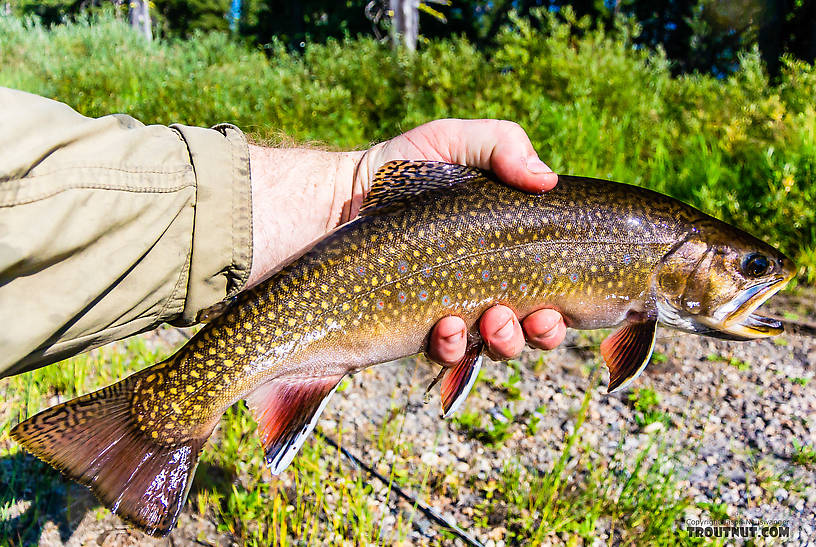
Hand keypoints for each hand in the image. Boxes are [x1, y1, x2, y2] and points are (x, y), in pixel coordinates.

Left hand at [246, 119, 566, 362]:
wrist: (334, 203)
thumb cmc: (397, 172)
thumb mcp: (449, 140)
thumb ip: (500, 144)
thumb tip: (547, 179)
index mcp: (504, 251)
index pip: (551, 286)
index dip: (564, 304)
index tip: (560, 304)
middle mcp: (486, 287)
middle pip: (533, 327)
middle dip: (542, 332)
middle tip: (535, 317)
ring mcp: (453, 312)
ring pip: (496, 346)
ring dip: (506, 341)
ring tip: (494, 321)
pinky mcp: (417, 331)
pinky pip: (448, 353)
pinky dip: (455, 346)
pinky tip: (446, 325)